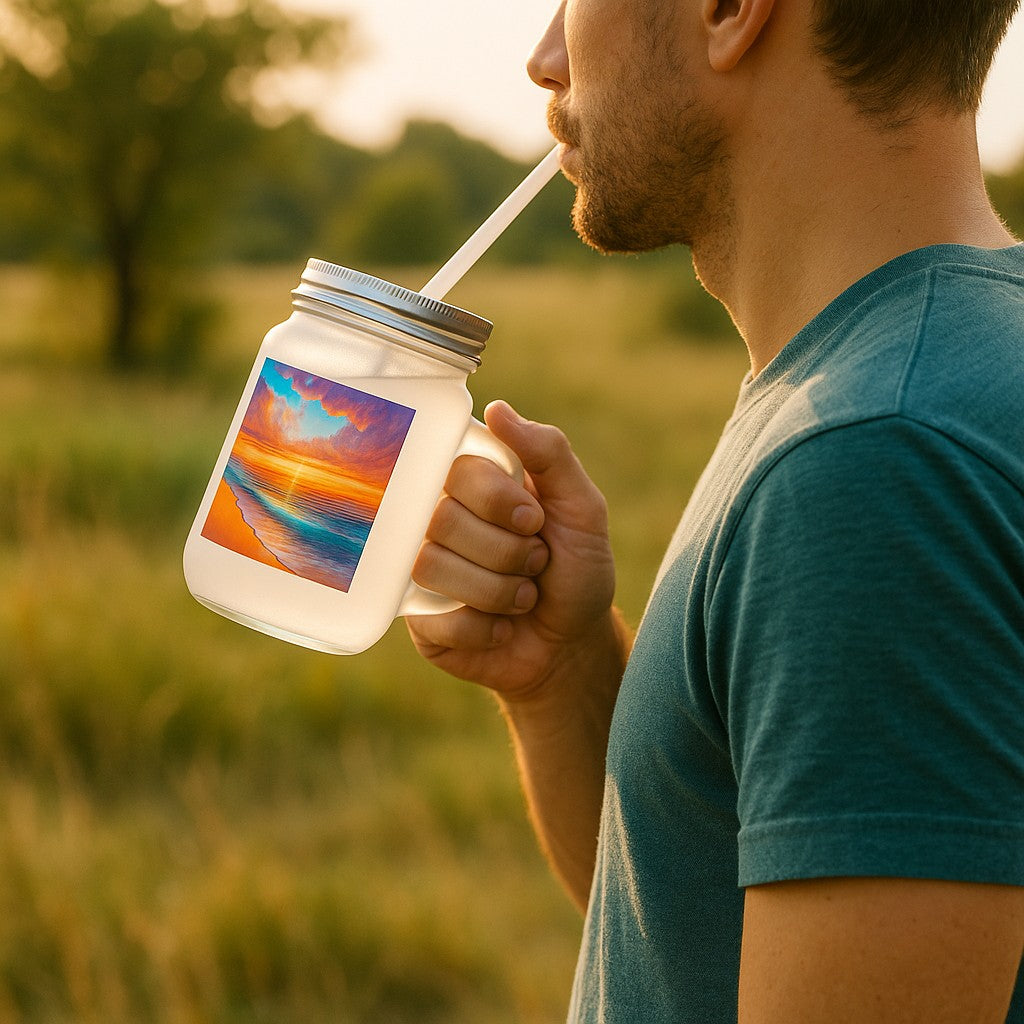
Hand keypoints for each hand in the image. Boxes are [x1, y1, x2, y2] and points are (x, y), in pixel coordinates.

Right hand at [407, 400, 619, 700]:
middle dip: (507, 551)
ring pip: (432, 566)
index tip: (534, 521)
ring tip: (521, 597)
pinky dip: (484, 628)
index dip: (497, 500)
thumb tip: (497, 409)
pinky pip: (434, 618)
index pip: (456, 471)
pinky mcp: (419, 621)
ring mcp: (421, 570)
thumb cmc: (577, 568)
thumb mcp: (581, 506)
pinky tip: (500, 628)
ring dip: (498, 591)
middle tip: (535, 564)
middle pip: (442, 519)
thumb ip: (549, 452)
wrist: (574, 644)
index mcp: (473, 486)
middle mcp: (438, 520)